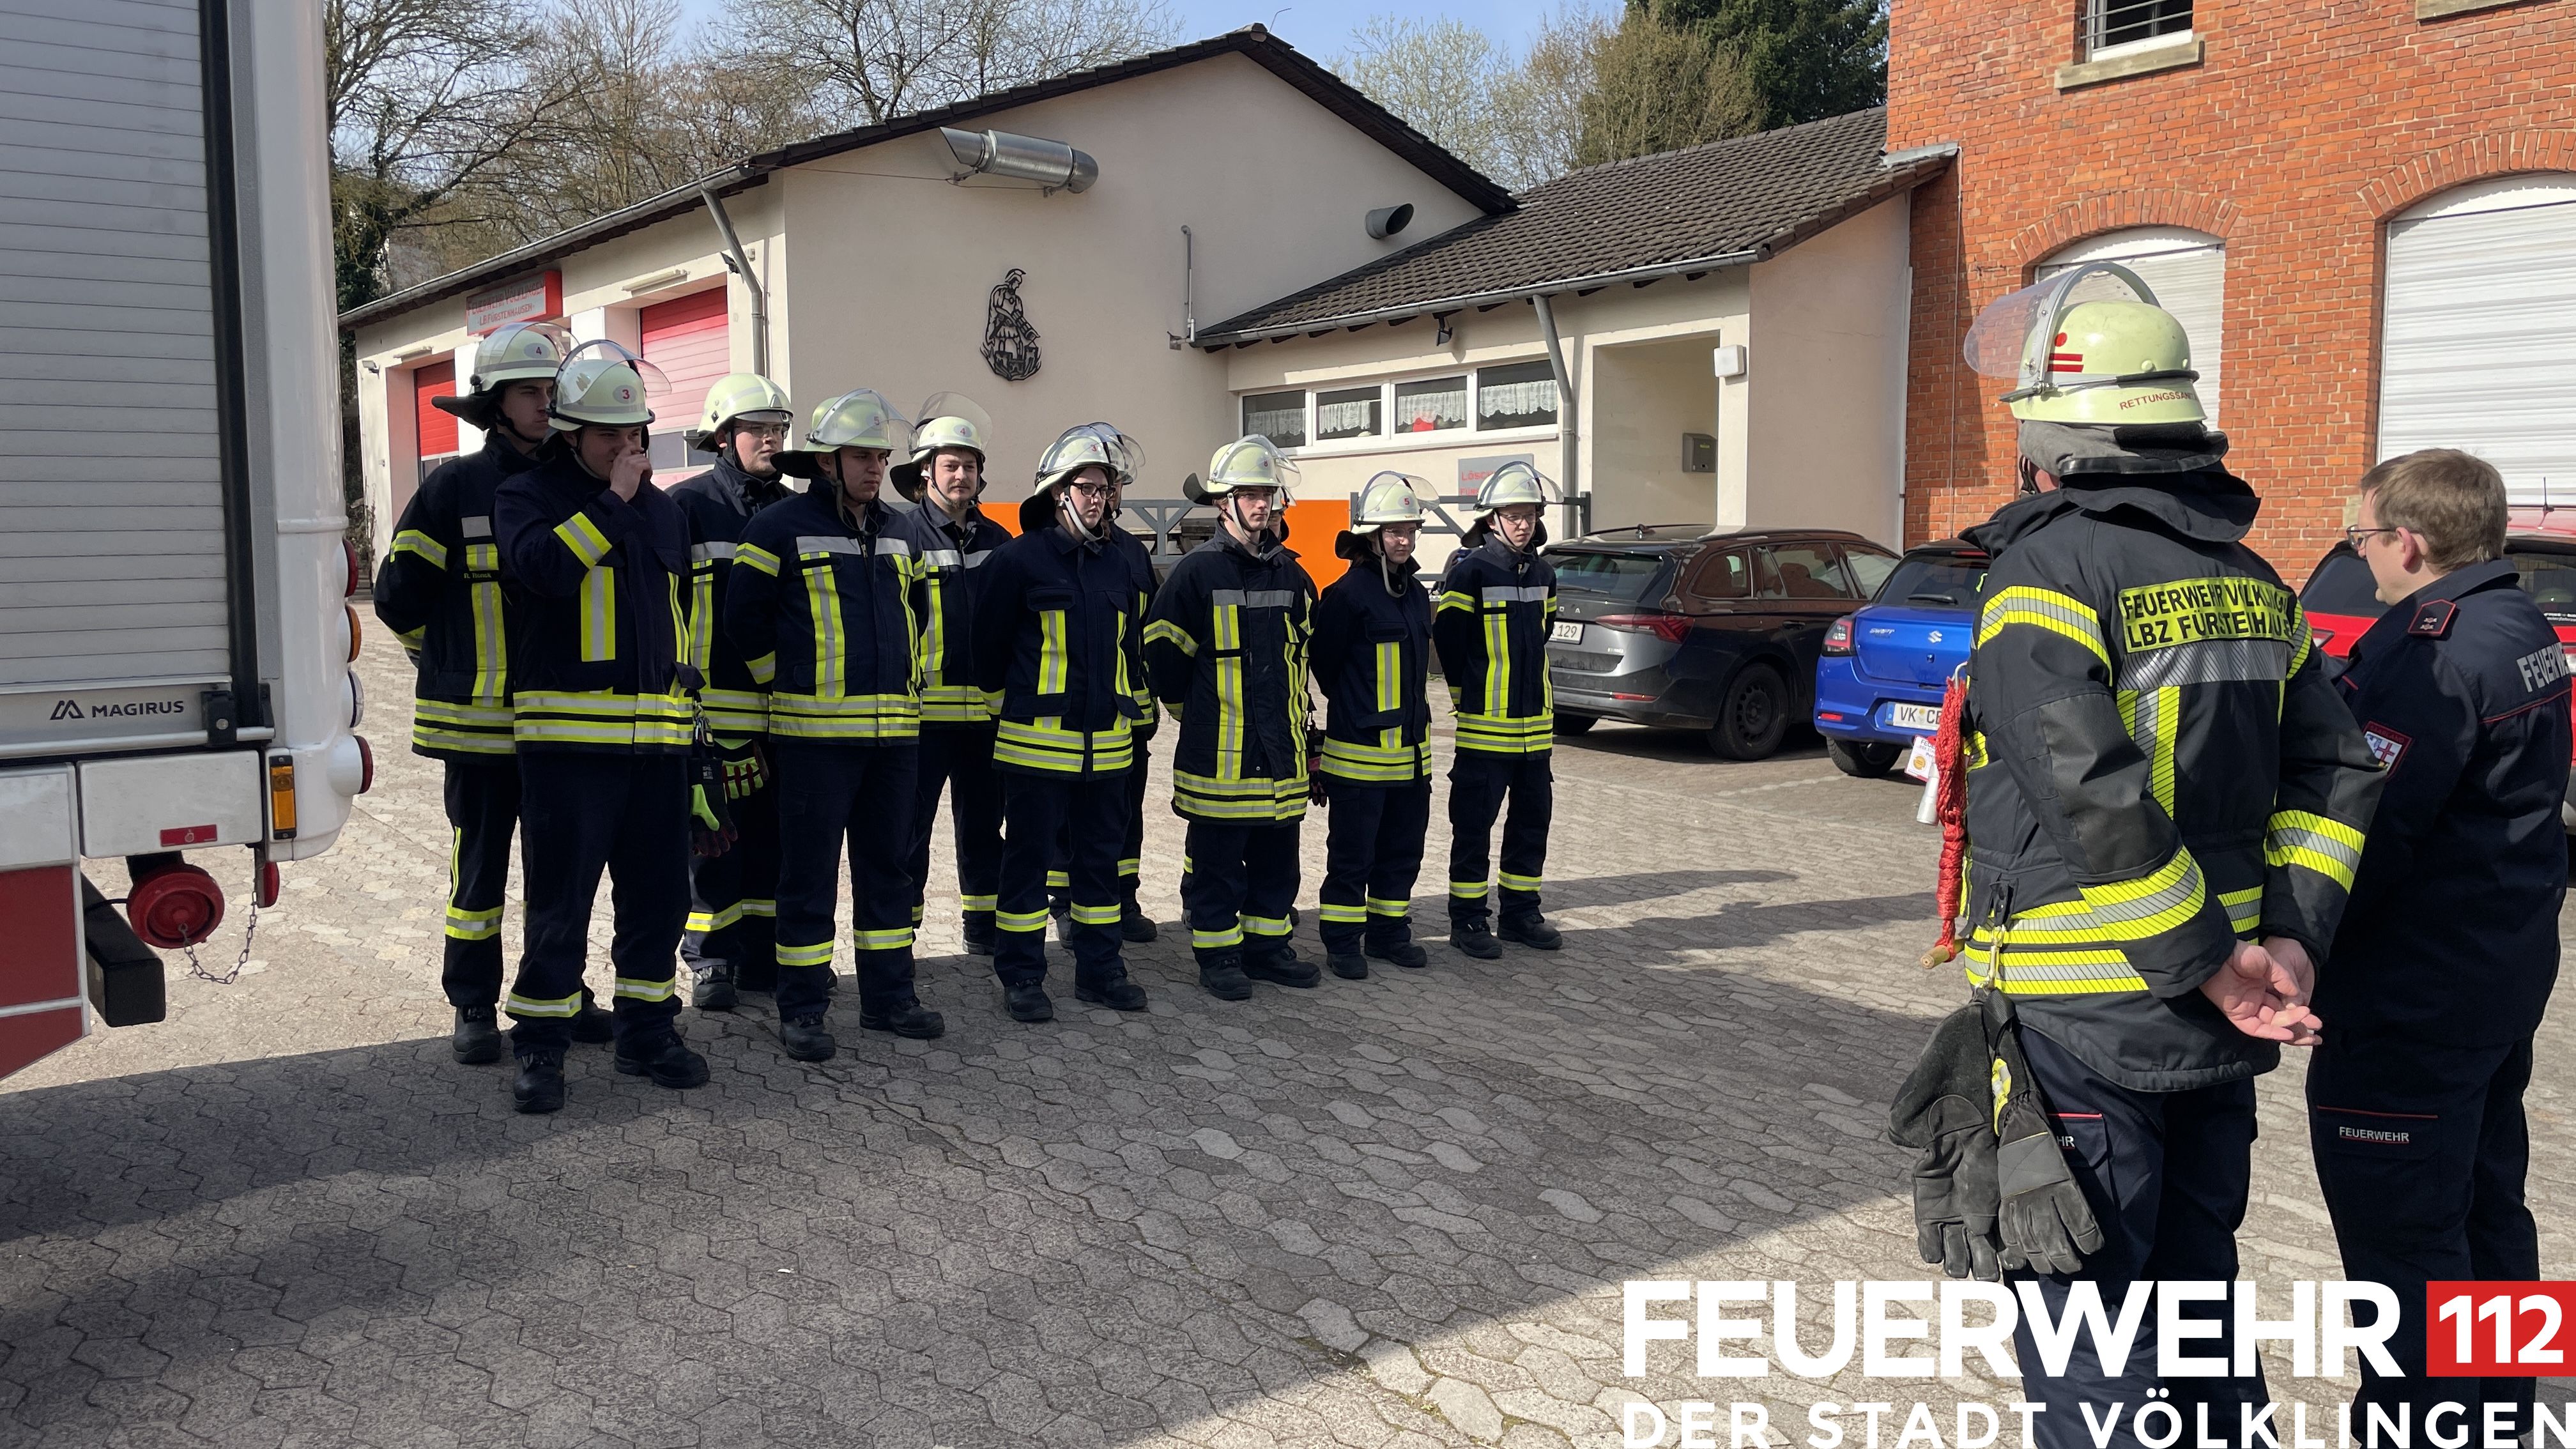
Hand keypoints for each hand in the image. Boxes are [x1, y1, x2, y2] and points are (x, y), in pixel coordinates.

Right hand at [608, 444, 650, 501]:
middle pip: (640, 455)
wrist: (618, 492)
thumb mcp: (615, 471)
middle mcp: (624, 458)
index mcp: (618, 459)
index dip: (636, 447)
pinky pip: (647, 465)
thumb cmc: (617, 486)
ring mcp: (630, 462)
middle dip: (643, 462)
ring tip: (646, 474)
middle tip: (644, 470)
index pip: (628, 447)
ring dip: (647, 467)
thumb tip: (627, 464)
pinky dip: (649, 471)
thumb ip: (620, 465)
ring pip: (645, 460)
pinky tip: (647, 476)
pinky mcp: (636, 467)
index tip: (641, 449)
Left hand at [2199, 940, 2322, 1045]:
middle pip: (2281, 1018)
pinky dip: (2273, 1033)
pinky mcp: (2237, 1015)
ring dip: (2290, 1028)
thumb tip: (2298, 998)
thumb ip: (2284, 980)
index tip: (2313, 1016)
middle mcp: (2256, 1000)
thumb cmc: (2240, 954)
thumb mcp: (2269, 963)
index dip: (2299, 1012)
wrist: (2217, 955)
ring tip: (2308, 1032)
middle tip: (2316, 1031)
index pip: (2284, 1005)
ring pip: (2272, 1025)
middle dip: (2299, 1025)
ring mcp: (2247, 1008)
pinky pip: (2256, 1028)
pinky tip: (2288, 1034)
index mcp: (2263, 987)